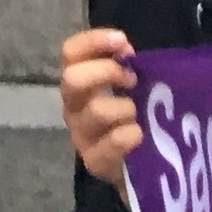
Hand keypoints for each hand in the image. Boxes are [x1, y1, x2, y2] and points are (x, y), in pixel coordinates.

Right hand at [61, 26, 143, 192]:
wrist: (141, 169)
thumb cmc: (136, 117)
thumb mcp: (132, 87)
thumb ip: (128, 66)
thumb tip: (129, 52)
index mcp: (79, 83)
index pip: (71, 53)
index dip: (94, 41)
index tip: (123, 42)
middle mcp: (73, 107)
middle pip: (72, 79)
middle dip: (106, 72)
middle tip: (131, 79)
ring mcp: (81, 136)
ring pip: (95, 110)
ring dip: (123, 107)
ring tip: (138, 115)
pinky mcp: (94, 162)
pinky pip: (110, 144)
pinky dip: (129, 135)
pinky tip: (139, 135)